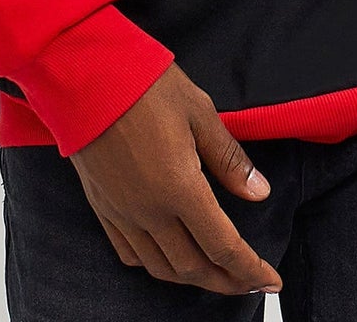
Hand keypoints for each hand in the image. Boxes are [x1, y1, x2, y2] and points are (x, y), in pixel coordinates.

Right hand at [69, 62, 282, 297]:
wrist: (84, 75)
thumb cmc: (145, 85)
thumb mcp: (199, 111)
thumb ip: (228, 158)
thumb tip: (260, 192)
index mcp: (180, 188)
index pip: (223, 247)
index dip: (250, 270)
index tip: (272, 280)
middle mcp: (150, 211)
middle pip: (193, 267)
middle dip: (226, 280)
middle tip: (249, 281)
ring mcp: (122, 213)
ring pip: (161, 267)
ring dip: (192, 277)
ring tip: (214, 273)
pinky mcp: (101, 206)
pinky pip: (129, 253)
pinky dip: (154, 265)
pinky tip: (166, 257)